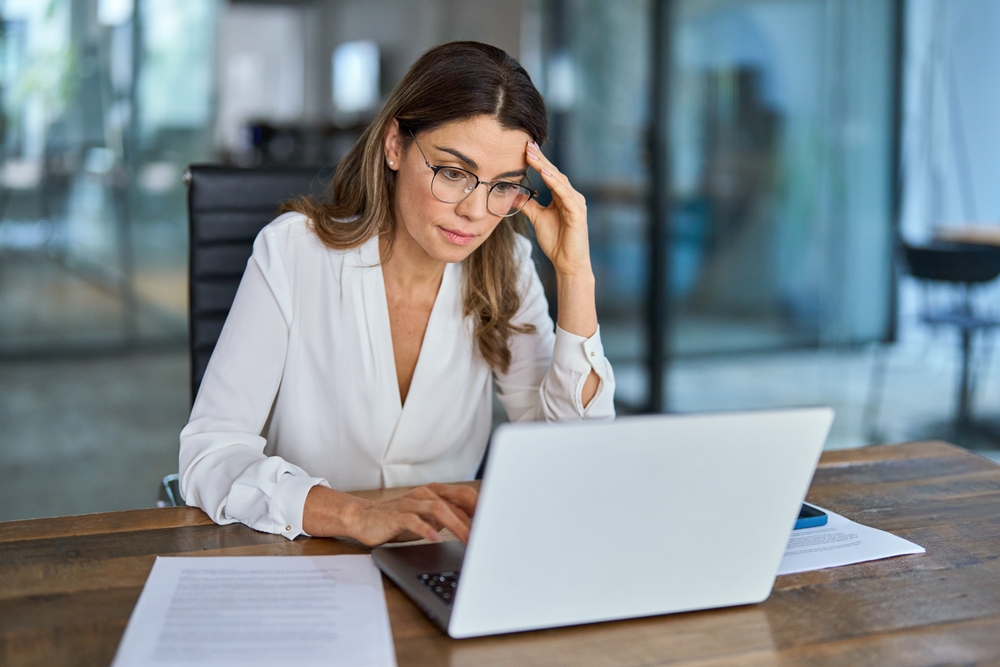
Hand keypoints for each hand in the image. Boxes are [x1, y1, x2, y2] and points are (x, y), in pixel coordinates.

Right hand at [303, 483, 477, 546]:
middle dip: (476, 516)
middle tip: (488, 534)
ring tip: (468, 540)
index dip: (484, 509)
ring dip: (457, 524)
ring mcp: (411, 503)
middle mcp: (426, 494)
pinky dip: (426, 529)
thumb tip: (477, 529)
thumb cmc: (400, 520)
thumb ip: (450, 518)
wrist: (364, 519)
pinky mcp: (396, 515)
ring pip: (439, 509)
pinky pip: (414, 520)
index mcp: (437, 493)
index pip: (467, 496)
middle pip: (458, 499)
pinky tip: (435, 538)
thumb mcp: (429, 519)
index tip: (498, 524)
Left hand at [522, 141, 592, 278]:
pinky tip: (545, 174)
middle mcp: (571, 196)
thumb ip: (528, 205)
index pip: (550, 174)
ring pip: (560, 180)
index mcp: (563, 196)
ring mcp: (576, 203)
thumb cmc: (556, 241)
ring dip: (546, 167)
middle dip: (541, 159)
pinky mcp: (578, 213)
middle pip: (555, 173)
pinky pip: (565, 195)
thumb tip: (515, 193)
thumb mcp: (537, 218)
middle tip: (528, 144)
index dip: (538, 161)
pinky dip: (555, 184)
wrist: (567, 262)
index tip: (525, 148)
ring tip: (533, 155)